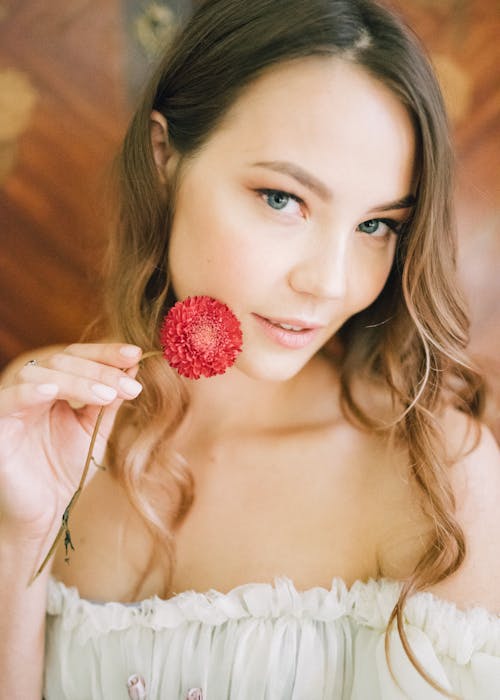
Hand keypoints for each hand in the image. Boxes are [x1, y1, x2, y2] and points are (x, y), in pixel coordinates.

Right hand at [0, 343, 142, 544]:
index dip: (105, 353)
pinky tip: (53, 393)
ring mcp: (10, 403)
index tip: (136, 354)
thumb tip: (133, 367)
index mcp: (52, 385)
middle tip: (130, 386)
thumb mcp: (94, 429)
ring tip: (107, 395)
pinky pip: (8, 399)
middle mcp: (30, 388)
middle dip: (99, 370)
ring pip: (39, 374)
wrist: (43, 512)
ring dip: (77, 381)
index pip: (77, 356)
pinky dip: (29, 392)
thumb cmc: (65, 470)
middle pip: (62, 361)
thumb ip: (109, 398)